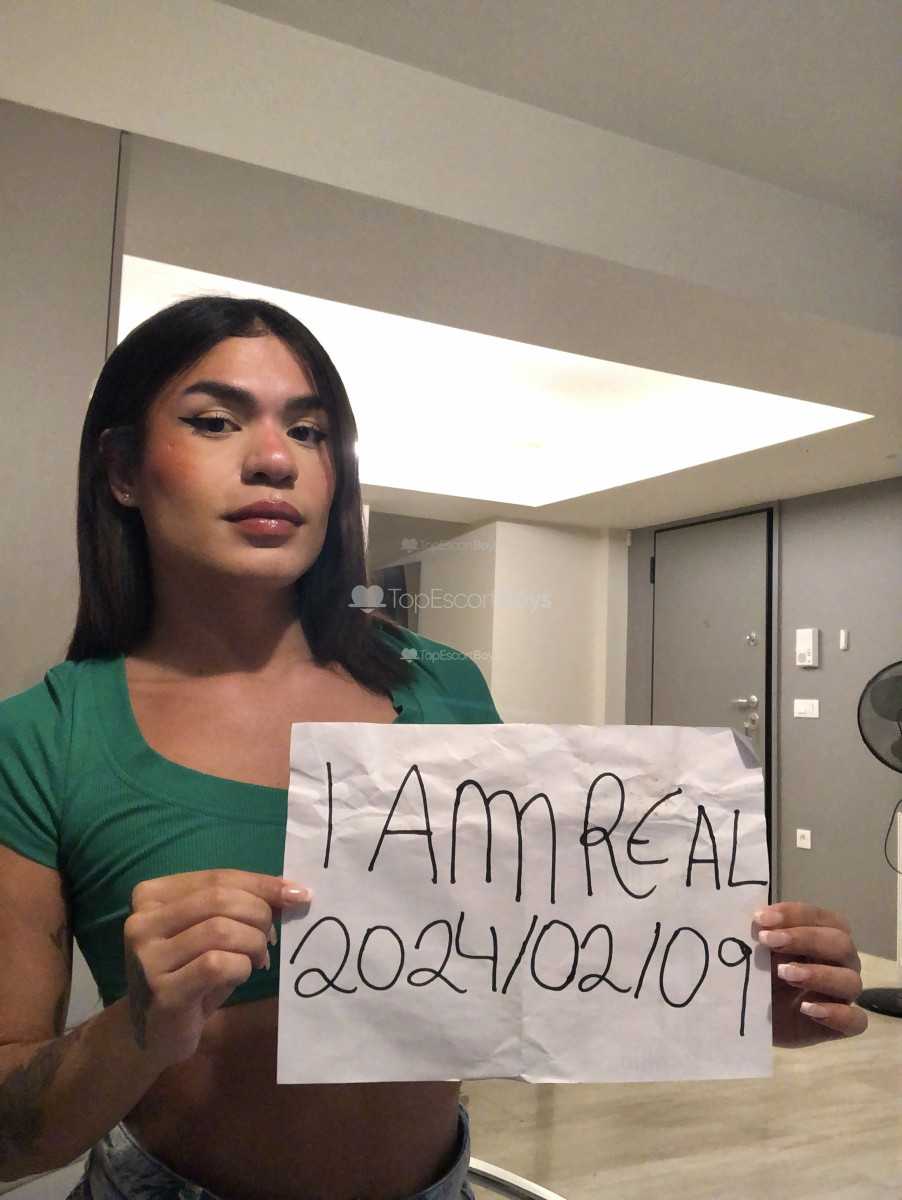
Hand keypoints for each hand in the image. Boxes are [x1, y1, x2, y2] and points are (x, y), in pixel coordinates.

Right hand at [123, 869, 309, 1064]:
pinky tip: (241, 975)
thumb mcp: (209, 931)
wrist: (151, 1032)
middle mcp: (141, 921)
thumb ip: (238, 906)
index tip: (297, 894)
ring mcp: (147, 958)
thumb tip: (290, 891)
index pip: (217, 877)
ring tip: (258, 958)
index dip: (262, 884)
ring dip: (253, 943)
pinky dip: (241, 967)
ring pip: (220, 930)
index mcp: (151, 896)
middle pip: (219, 899)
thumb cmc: (187, 973)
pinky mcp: (162, 992)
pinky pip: (216, 965)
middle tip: (271, 937)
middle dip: (259, 914)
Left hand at [755, 902, 866, 1046]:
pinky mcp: (841, 1026)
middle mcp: (840, 964)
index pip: (821, 918)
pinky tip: (807, 1009)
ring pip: (851, 981)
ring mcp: (843, 996)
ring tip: (785, 974)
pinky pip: (856, 1020)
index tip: (761, 919)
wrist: (751, 1017)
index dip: (794, 914)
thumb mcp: (756, 952)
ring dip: (818, 974)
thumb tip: (757, 918)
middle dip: (806, 939)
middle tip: (771, 942)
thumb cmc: (759, 976)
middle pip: (841, 944)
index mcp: (822, 938)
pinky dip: (835, 1013)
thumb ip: (762, 934)